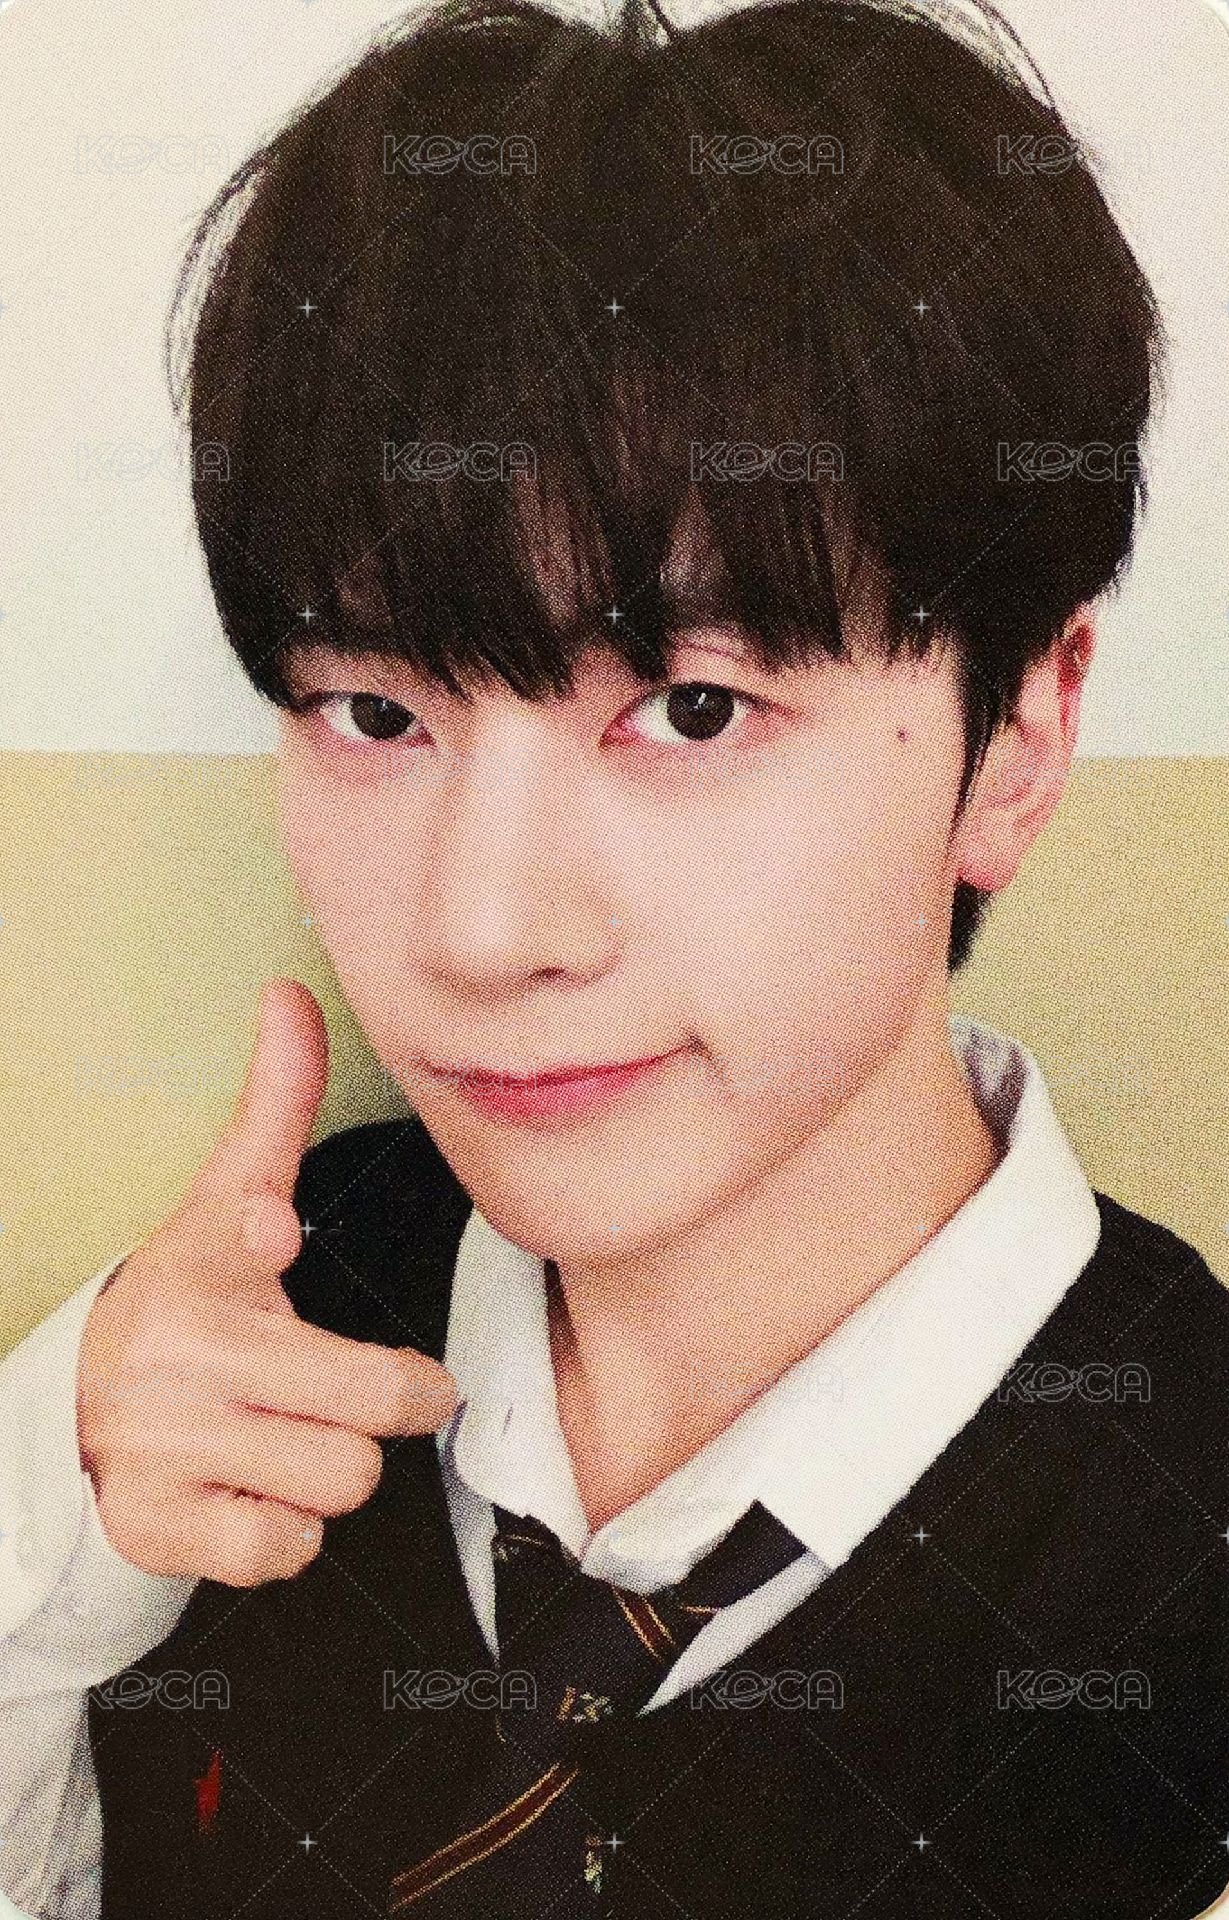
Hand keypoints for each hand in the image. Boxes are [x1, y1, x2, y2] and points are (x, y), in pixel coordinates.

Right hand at [76, 979, 457, 1585]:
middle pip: (372, 1403)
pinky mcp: (153, 1528)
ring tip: (288, 1437)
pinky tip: (250, 1493)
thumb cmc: (188, 1305)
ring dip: (334, 1470)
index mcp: (202, 1262)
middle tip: (365, 1392)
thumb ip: (273, 1106)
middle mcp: (178, 1354)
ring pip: (343, 1480)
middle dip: (391, 1404)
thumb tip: (290, 994)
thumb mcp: (223, 1203)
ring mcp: (160, 1446)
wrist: (71, 1420)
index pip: (231, 1237)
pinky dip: (286, 1534)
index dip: (255, 1236)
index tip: (269, 1229)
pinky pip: (286, 1550)